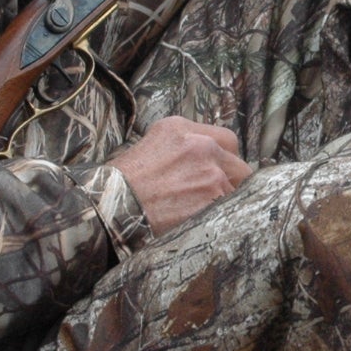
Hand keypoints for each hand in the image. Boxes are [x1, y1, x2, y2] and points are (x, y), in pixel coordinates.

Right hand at [107, 116, 252, 231]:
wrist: (112, 207)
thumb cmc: (121, 182)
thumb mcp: (147, 146)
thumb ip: (179, 147)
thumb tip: (196, 160)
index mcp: (181, 128)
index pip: (226, 139)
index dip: (224, 158)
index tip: (218, 171)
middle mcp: (201, 145)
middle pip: (238, 164)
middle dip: (230, 181)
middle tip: (215, 196)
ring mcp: (211, 172)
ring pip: (236, 190)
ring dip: (223, 202)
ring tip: (202, 213)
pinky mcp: (213, 199)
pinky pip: (229, 208)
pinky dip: (220, 217)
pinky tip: (204, 222)